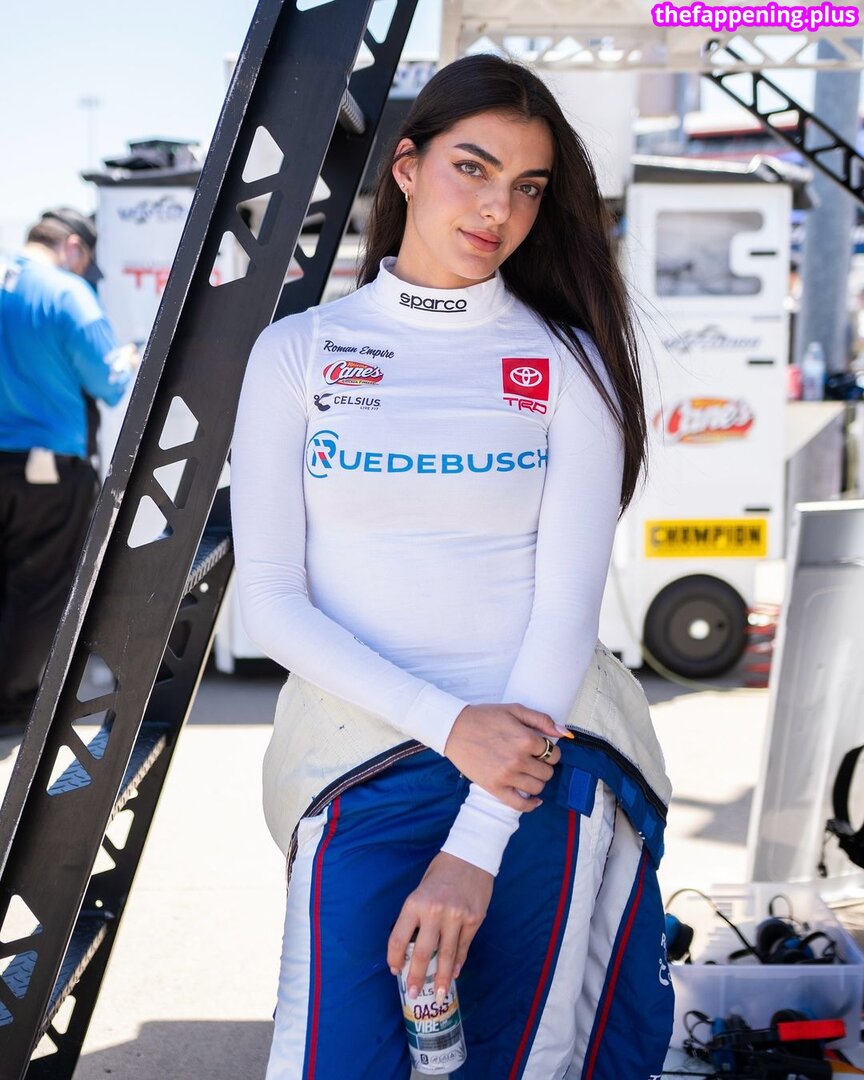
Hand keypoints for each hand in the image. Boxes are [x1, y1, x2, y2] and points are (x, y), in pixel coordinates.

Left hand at [387, 852, 492, 1000]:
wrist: (471, 855)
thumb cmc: (442, 870)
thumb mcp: (421, 889)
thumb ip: (418, 915)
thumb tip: (414, 945)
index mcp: (415, 903)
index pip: (399, 939)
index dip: (395, 958)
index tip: (394, 970)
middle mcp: (434, 912)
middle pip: (422, 953)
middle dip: (416, 977)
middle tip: (413, 994)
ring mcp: (456, 917)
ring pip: (446, 955)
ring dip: (440, 978)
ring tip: (437, 995)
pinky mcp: (474, 919)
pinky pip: (464, 946)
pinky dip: (458, 962)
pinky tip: (453, 973)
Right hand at [443, 703, 568, 811]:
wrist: (454, 729)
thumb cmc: (484, 717)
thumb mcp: (514, 710)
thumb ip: (541, 720)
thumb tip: (564, 734)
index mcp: (526, 739)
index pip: (554, 754)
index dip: (550, 752)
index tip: (541, 750)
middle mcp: (518, 759)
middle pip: (547, 773)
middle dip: (543, 766)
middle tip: (532, 760)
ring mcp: (506, 776)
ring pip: (537, 787)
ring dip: (536, 781)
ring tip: (527, 773)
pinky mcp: (495, 788)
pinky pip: (520, 804)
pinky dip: (530, 805)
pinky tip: (533, 799)